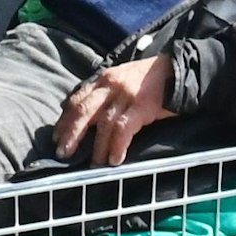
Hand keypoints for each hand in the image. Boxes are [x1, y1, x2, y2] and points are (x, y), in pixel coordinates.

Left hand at [54, 55, 174, 166]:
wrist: (178, 70)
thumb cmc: (149, 81)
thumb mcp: (122, 79)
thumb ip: (106, 94)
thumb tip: (88, 118)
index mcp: (103, 78)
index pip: (77, 99)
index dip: (65, 119)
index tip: (56, 137)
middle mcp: (111, 84)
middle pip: (83, 110)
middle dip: (71, 133)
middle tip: (63, 153)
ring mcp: (126, 95)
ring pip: (103, 123)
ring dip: (97, 147)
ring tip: (93, 165)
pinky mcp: (142, 106)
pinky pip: (123, 129)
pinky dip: (116, 146)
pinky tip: (114, 159)